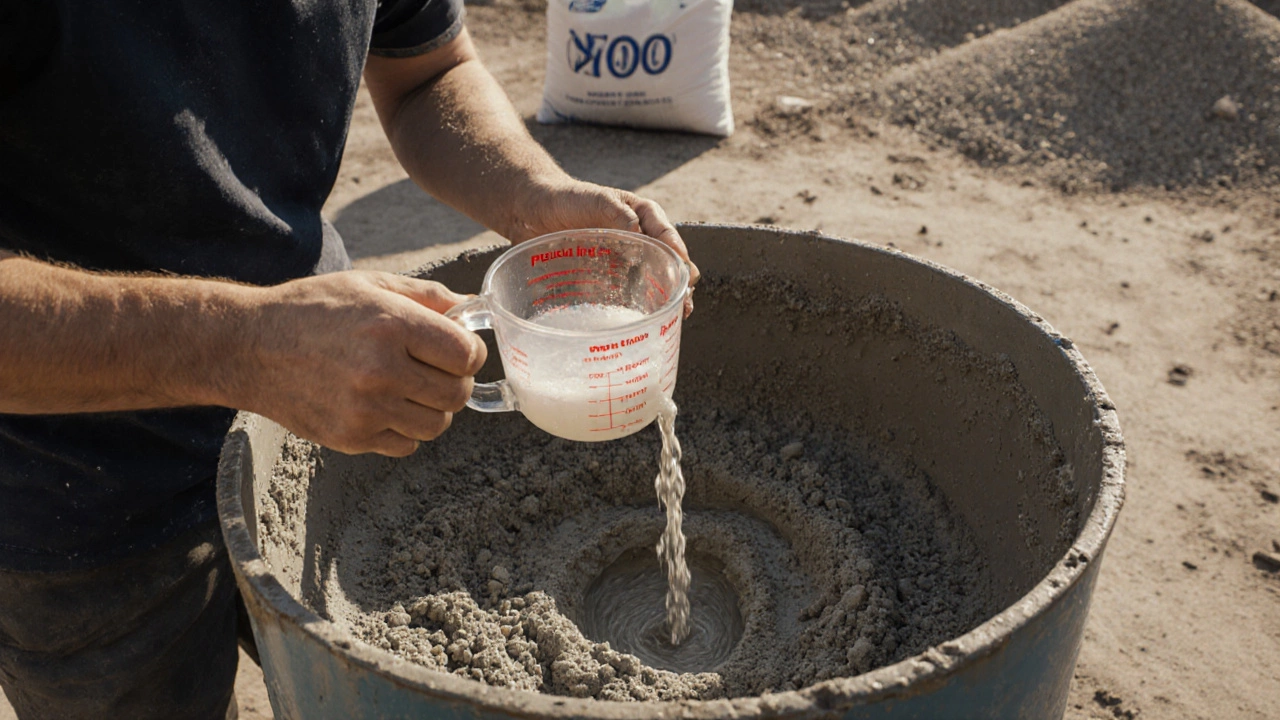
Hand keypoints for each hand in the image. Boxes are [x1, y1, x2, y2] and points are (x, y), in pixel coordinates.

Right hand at [238, 271, 486, 456]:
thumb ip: (427, 297)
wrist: (249, 347)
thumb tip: (471, 310)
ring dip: (432, 409)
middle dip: (454, 381)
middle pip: (457, 393)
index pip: (467, 354)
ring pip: (437, 425)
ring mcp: (365, 409)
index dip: (469, 352)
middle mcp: (381, 370)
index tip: (456, 350)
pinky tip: (384, 407)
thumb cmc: (313, 309)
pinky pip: (406, 445)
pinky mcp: (350, 437)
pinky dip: (404, 430)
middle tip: (435, 371)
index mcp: (391, 325)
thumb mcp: (370, 285)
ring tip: (409, 390)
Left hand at [509, 179, 699, 313]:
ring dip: (664, 297)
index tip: (686, 276)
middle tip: (685, 303)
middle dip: (679, 283)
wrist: (533, 210)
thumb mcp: (594, 199)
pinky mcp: (606, 276)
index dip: (679, 256)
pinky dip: (637, 307)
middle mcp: (639, 238)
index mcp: (643, 215)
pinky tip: (643, 322)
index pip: (668, 236)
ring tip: (676, 316)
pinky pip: (626, 293)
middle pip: (667, 262)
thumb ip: (616, 212)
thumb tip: (639, 231)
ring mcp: (624, 259)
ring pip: (652, 280)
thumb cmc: (566, 198)